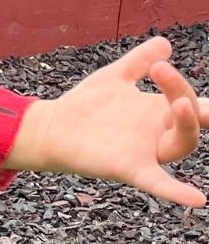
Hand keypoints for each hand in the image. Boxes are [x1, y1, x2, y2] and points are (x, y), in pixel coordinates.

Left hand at [7, 36, 208, 206]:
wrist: (50, 127)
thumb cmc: (85, 107)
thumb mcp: (115, 77)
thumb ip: (139, 61)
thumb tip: (165, 42)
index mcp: (158, 112)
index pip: (192, 100)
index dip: (190, 89)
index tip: (163, 65)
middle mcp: (158, 133)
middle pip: (192, 118)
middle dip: (189, 99)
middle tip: (163, 73)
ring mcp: (146, 152)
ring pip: (182, 145)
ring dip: (188, 126)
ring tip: (181, 103)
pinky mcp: (128, 168)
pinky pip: (157, 183)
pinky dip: (176, 192)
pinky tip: (198, 200)